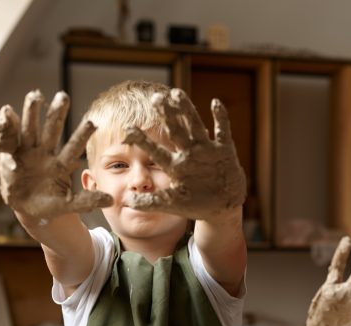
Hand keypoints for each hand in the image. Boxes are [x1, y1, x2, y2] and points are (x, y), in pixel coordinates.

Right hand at [0, 90, 111, 219]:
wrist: (27, 208)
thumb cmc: (50, 205)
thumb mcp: (68, 205)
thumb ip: (86, 201)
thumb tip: (111, 200)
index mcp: (61, 165)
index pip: (73, 147)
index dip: (81, 135)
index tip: (92, 123)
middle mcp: (45, 154)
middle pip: (52, 130)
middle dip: (57, 113)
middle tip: (63, 96)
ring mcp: (28, 152)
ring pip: (30, 129)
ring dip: (31, 112)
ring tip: (35, 95)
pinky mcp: (11, 155)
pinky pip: (9, 139)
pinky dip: (7, 126)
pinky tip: (8, 111)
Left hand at [121, 88, 245, 220]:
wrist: (222, 208)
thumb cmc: (196, 205)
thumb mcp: (172, 205)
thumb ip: (150, 202)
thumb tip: (126, 200)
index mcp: (174, 166)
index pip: (155, 151)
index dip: (142, 141)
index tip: (128, 130)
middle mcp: (188, 154)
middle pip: (175, 130)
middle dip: (166, 115)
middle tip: (156, 98)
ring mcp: (206, 150)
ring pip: (195, 125)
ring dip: (187, 110)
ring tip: (176, 93)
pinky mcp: (224, 151)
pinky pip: (222, 131)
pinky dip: (220, 118)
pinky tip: (215, 103)